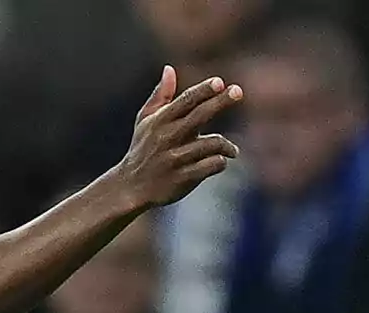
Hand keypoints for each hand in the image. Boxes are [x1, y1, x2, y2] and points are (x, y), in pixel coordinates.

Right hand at [115, 66, 242, 210]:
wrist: (130, 187)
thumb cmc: (142, 149)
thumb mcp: (144, 121)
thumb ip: (160, 96)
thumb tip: (169, 69)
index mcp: (160, 121)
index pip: (186, 100)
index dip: (204, 90)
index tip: (220, 82)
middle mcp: (168, 137)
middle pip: (199, 115)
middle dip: (220, 102)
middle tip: (238, 92)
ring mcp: (175, 158)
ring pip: (211, 143)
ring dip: (227, 146)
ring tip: (232, 151)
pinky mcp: (182, 178)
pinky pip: (211, 166)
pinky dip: (220, 163)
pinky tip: (220, 162)